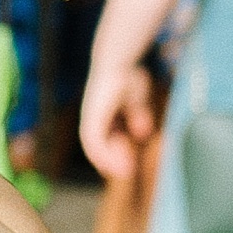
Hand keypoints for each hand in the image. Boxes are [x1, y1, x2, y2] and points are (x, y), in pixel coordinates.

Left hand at [78, 54, 154, 183]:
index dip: (114, 153)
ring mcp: (91, 116)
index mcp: (103, 113)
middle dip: (113, 159)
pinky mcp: (92, 116)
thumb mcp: (136, 100)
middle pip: (100, 145)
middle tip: (128, 172)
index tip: (127, 165)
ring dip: (108, 159)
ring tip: (124, 170)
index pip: (107, 138)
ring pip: (94, 146)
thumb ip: (137, 116)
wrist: (119, 61)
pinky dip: (102, 153)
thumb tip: (141, 133)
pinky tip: (112, 160)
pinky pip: (93, 140)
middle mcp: (94, 116)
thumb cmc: (128, 76)